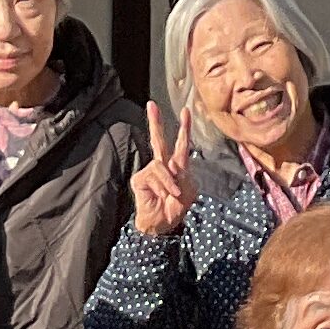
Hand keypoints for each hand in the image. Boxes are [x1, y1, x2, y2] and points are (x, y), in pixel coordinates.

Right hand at [130, 101, 193, 239]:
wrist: (163, 224)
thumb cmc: (176, 207)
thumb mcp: (189, 191)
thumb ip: (183, 175)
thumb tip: (170, 167)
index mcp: (177, 166)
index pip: (181, 144)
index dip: (184, 128)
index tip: (186, 111)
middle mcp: (162, 165)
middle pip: (158, 140)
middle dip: (156, 121)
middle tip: (152, 104)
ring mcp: (149, 172)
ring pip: (161, 165)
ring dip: (170, 182)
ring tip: (173, 195)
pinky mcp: (140, 179)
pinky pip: (154, 175)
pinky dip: (162, 186)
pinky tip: (162, 196)